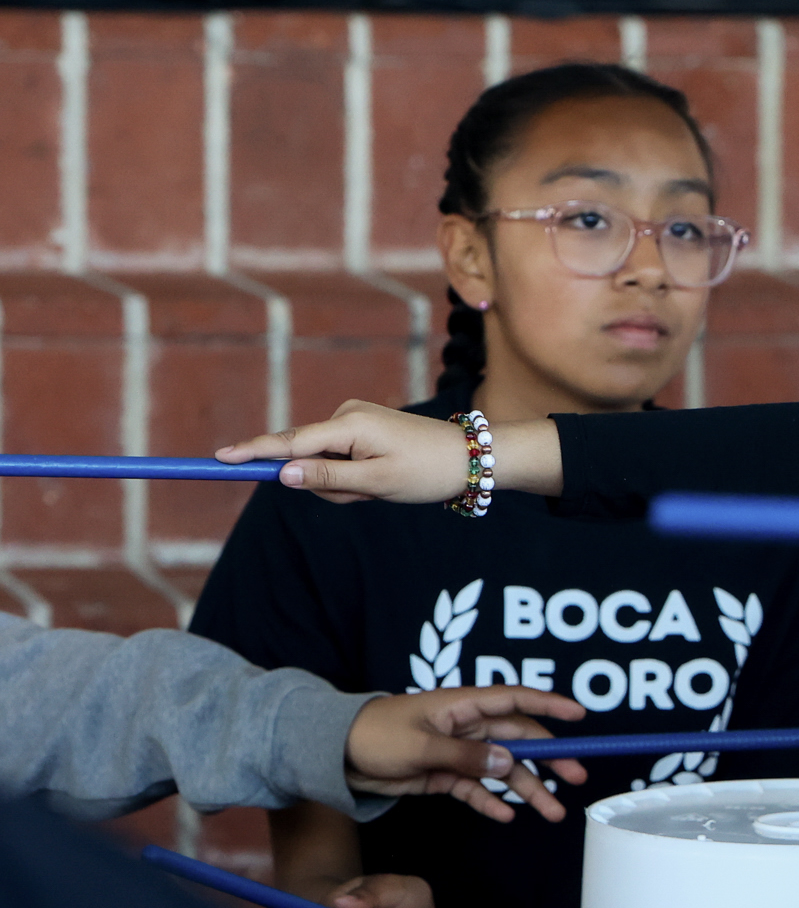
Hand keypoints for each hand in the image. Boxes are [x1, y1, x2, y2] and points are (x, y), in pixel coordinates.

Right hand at [214, 400, 562, 501]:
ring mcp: (354, 420)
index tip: (217, 458)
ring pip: (323, 465)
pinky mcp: (362, 429)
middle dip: (330, 485)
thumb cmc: (427, 471)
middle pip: (305, 458)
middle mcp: (346, 414)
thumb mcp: (377, 482)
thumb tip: (281, 474)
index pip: (287, 442)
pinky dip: (355, 479)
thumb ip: (327, 478)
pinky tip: (384, 480)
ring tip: (383, 486)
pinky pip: (340, 461)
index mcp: (348, 424)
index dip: (252, 453)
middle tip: (372, 492)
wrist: (473, 457)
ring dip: (346, 485)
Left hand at [346, 687, 589, 822]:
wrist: (335, 755)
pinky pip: (477, 788)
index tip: (580, 715)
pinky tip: (507, 816)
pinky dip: (492, 801)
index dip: (549, 704)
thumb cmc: (374, 736)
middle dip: (550, 759)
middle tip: (576, 778)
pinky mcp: (445, 774)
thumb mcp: (419, 747)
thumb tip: (506, 763)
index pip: (515, 700)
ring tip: (552, 812)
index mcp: (463, 706)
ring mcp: (458, 752)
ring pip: (503, 770)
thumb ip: (465, 756)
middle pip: (519, 740)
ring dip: (528, 789)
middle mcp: (468, 727)